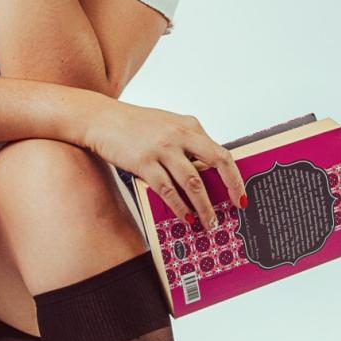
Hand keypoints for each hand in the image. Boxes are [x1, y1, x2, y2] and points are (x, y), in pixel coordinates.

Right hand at [81, 97, 248, 230]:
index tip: (240, 194)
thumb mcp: (167, 125)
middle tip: (234, 208)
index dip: (235, 176)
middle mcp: (179, 134)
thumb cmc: (133, 125)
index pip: (221, 152)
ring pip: (192, 182)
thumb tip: (205, 172)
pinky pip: (167, 190)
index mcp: (189, 126)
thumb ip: (187, 143)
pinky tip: (186, 216)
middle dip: (230, 188)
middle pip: (216, 162)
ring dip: (203, 206)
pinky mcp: (144, 162)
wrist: (100, 119)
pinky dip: (179, 206)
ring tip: (209, 222)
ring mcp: (162, 148)